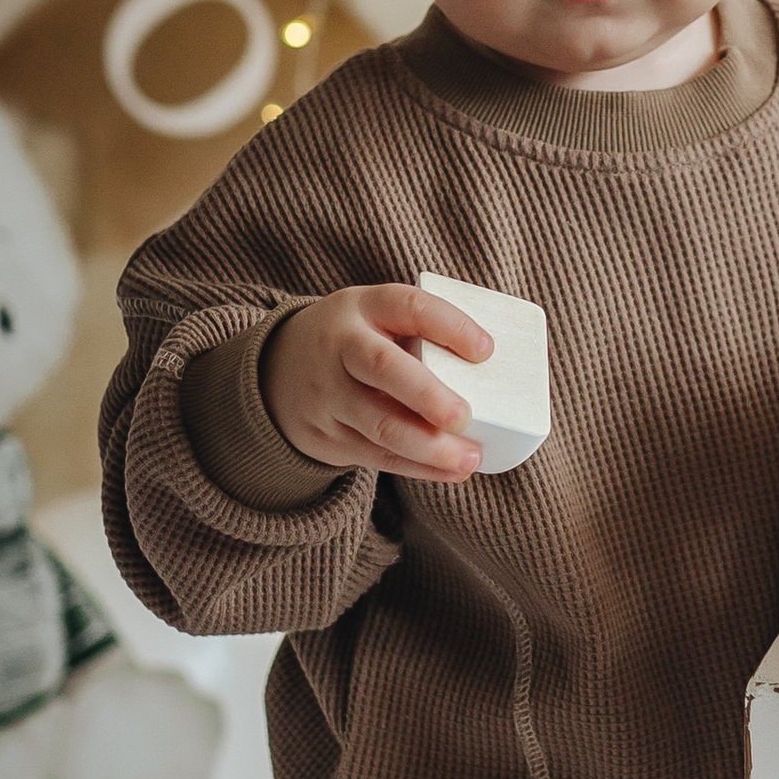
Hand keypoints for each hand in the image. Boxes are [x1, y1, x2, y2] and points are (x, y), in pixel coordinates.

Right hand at [260, 285, 492, 482]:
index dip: (450, 326)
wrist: (279, 369)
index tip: (487, 351)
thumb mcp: (377, 319)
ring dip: (428, 447)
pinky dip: (417, 467)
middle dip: (427, 395)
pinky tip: (450, 472)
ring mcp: (328, 393)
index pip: (408, 307)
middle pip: (382, 368)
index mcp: (363, 306)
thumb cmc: (358, 341)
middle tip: (466, 417)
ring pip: (379, 424)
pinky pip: (375, 455)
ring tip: (470, 458)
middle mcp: (340, 346)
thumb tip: (499, 370)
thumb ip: (422, 335)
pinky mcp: (326, 435)